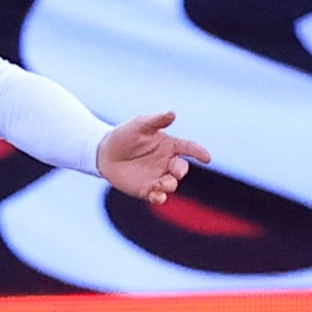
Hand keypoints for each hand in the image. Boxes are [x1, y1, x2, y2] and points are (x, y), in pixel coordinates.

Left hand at [97, 111, 211, 204]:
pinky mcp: (146, 189)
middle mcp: (167, 162)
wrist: (104, 153)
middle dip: (181, 171)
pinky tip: (157, 196)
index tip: (207, 158)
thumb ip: (156, 121)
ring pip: (171, 184)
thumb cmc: (124, 136)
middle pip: (181, 168)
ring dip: (170, 185)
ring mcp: (157, 177)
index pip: (189, 148)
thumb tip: (172, 113)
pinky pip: (157, 196)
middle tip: (176, 172)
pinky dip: (159, 197)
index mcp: (169, 145)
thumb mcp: (139, 125)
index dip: (199, 152)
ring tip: (163, 184)